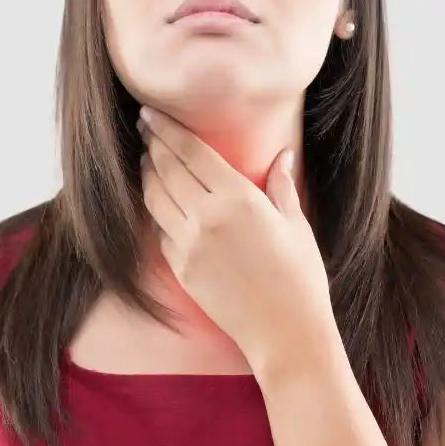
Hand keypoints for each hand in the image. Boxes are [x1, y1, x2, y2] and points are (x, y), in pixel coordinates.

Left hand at [137, 105, 342, 377]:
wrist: (285, 334)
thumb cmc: (300, 278)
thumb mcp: (296, 225)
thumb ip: (281, 185)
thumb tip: (282, 155)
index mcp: (238, 200)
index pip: (190, 153)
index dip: (166, 129)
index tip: (150, 112)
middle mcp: (206, 218)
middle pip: (166, 170)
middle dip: (152, 144)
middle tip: (143, 127)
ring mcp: (189, 246)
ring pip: (155, 199)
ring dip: (147, 175)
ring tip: (147, 160)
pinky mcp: (181, 270)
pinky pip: (161, 231)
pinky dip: (157, 211)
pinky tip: (160, 201)